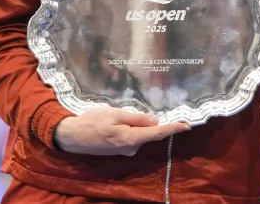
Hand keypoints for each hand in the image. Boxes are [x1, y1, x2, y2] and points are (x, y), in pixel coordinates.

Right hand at [53, 107, 190, 156]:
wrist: (71, 136)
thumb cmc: (92, 121)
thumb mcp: (115, 114)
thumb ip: (136, 118)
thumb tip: (156, 122)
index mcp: (131, 139)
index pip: (158, 133)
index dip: (173, 129)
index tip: (187, 125)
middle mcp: (131, 148)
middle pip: (150, 134)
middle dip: (153, 123)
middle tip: (144, 109)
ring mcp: (125, 151)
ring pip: (140, 134)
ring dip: (139, 124)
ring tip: (122, 114)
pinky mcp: (119, 149)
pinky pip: (132, 137)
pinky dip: (132, 128)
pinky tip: (120, 120)